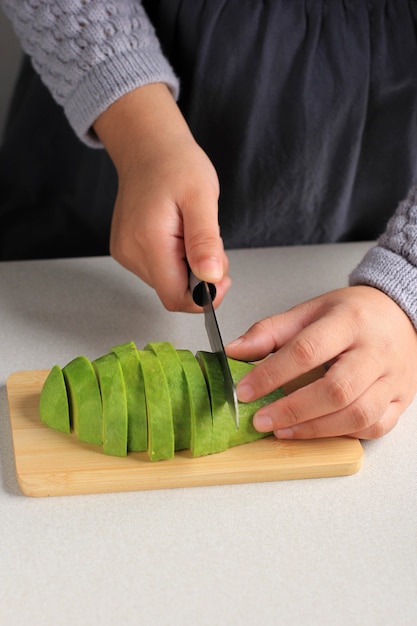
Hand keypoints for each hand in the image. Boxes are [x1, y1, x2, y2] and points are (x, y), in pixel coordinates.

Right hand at [94, 83, 229, 311]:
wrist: (148, 148)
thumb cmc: (177, 166)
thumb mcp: (202, 199)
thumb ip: (205, 242)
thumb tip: (211, 279)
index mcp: (150, 241)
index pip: (175, 298)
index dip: (203, 298)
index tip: (221, 276)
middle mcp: (132, 252)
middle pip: (173, 291)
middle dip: (200, 277)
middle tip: (210, 241)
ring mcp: (126, 253)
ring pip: (167, 282)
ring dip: (189, 267)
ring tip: (192, 232)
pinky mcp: (127, 251)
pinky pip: (159, 270)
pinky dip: (176, 260)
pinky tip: (179, 234)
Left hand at [226, 286, 416, 438]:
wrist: (400, 313)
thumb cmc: (353, 313)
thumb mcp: (309, 310)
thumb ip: (270, 331)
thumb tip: (235, 351)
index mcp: (349, 321)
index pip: (306, 350)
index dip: (271, 374)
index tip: (245, 391)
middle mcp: (375, 350)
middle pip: (336, 389)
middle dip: (293, 410)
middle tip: (261, 420)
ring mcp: (392, 377)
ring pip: (358, 414)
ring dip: (315, 428)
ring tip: (283, 430)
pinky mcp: (401, 399)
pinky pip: (375, 426)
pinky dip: (343, 434)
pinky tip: (318, 429)